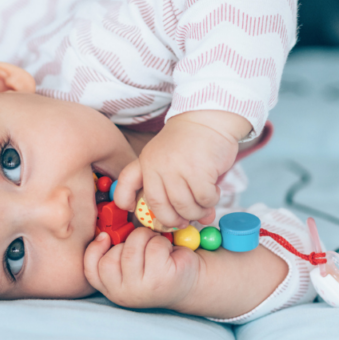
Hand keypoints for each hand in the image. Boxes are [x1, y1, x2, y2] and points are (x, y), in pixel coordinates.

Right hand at [83, 227, 199, 309]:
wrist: (192, 283)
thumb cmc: (158, 268)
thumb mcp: (132, 265)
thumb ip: (116, 253)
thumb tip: (104, 232)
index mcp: (113, 290)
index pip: (91, 270)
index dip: (94, 251)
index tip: (105, 237)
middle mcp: (124, 294)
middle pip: (111, 256)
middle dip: (129, 241)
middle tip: (145, 244)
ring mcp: (142, 289)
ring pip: (133, 246)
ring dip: (147, 238)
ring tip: (157, 247)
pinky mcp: (161, 280)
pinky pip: (154, 246)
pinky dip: (163, 243)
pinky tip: (169, 254)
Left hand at [113, 111, 248, 229]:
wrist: (209, 117)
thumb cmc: (189, 142)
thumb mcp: (166, 157)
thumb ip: (171, 188)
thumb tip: (184, 221)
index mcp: (145, 162)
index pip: (125, 184)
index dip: (125, 201)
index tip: (133, 210)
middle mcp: (157, 166)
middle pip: (159, 207)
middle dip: (172, 220)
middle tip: (184, 220)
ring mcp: (177, 168)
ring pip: (184, 207)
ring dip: (196, 212)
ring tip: (203, 205)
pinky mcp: (199, 171)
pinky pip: (204, 199)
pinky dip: (210, 201)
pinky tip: (214, 192)